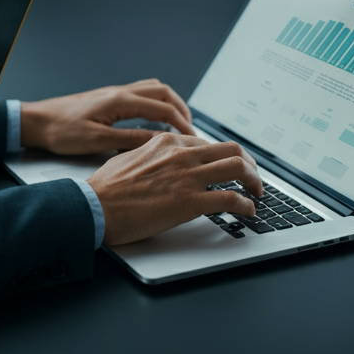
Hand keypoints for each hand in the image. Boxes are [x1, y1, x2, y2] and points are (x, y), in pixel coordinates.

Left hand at [19, 80, 195, 153]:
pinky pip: (140, 95)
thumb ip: (129, 140)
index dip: (183, 125)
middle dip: (182, 110)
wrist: (38, 121)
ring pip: (152, 90)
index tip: (194, 140)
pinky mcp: (107, 99)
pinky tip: (153, 120)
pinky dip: (154, 104)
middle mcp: (119, 92)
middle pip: (163, 92)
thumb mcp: (98, 141)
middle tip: (192, 130)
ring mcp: (113, 93)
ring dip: (169, 104)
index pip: (163, 109)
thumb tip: (158, 142)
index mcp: (120, 101)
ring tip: (178, 124)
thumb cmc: (62, 131)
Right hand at [86, 133, 262, 244]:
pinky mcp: (190, 202)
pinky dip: (246, 205)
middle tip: (252, 178)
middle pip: (231, 150)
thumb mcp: (130, 156)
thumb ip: (151, 154)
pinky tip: (248, 211)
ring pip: (237, 168)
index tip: (227, 167)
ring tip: (257, 193)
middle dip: (248, 164)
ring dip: (254, 181)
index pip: (207, 143)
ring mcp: (187, 177)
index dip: (223, 157)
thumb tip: (159, 161)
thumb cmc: (106, 186)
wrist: (95, 205)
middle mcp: (181, 154)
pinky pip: (231, 199)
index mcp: (166, 141)